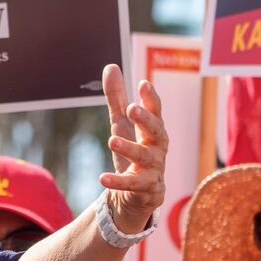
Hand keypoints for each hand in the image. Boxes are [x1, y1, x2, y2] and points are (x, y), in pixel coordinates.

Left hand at [98, 63, 166, 230]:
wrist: (135, 194)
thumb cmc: (132, 153)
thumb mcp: (121, 124)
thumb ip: (117, 98)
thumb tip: (111, 66)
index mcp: (153, 131)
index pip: (155, 112)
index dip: (151, 98)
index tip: (143, 83)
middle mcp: (158, 148)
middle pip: (157, 131)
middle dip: (146, 120)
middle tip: (132, 108)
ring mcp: (155, 170)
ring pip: (145, 157)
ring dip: (130, 148)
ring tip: (111, 139)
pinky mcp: (148, 190)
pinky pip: (134, 185)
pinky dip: (118, 181)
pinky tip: (102, 177)